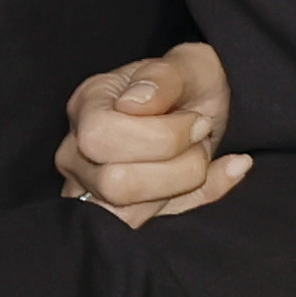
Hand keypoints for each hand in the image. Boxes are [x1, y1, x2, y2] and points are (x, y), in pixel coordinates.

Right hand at [55, 42, 248, 226]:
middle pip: (114, 184)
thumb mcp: (188, 66)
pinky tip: (218, 175)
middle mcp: (77, 150)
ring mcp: (90, 188)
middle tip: (198, 140)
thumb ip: (163, 77)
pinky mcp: (116, 215)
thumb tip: (133, 104)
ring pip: (128, 216)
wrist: (202, 104)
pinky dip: (194, 203)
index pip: (102, 137)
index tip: (197, 120)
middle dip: (175, 167)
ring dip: (181, 187)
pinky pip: (149, 230)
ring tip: (198, 156)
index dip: (160, 137)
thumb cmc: (190, 82)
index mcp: (87, 105)